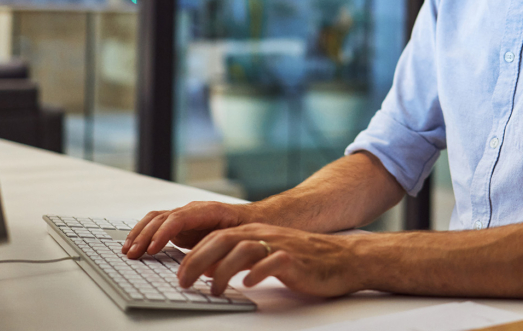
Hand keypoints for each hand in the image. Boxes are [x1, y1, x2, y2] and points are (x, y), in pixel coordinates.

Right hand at [122, 201, 257, 258]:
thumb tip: (205, 260)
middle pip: (163, 217)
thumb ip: (219, 244)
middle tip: (133, 253)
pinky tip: (134, 244)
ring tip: (128, 250)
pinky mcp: (181, 224)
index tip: (152, 249)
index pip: (179, 218)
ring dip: (140, 233)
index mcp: (208, 210)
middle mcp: (193, 210)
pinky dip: (144, 232)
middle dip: (145, 235)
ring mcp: (185, 215)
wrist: (254, 218)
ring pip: (156, 219)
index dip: (163, 234)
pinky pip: (158, 224)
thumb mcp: (237, 237)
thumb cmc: (248, 227)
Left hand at [177, 223, 363, 297]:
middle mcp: (265, 235)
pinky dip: (258, 272)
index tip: (179, 274)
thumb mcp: (267, 255)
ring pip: (244, 249)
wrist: (344, 258)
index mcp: (256, 233)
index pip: (217, 237)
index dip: (194, 254)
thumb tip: (210, 270)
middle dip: (198, 260)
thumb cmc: (305, 261)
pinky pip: (273, 261)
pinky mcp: (295, 259)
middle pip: (224, 240)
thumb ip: (241, 259)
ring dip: (224, 270)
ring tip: (215, 290)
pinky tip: (250, 284)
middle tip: (183, 282)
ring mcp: (280, 245)